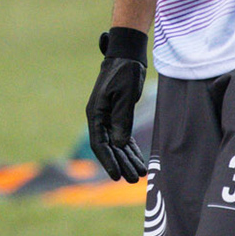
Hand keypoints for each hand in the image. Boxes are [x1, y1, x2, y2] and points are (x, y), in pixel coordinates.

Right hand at [86, 27, 147, 181]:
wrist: (127, 55)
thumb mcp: (124, 95)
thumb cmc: (124, 72)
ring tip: (139, 175)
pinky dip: (131, 149)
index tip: (117, 176)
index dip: (108, 161)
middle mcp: (99, 118)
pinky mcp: (118, 115)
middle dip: (121, 164)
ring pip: (116, 144)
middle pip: (109, 147)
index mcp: (95, 113)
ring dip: (127, 159)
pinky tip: (139, 160)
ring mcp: (107, 117)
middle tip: (133, 180)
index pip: (100, 143)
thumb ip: (122, 119)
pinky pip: (123, 137)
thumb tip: (119, 143)